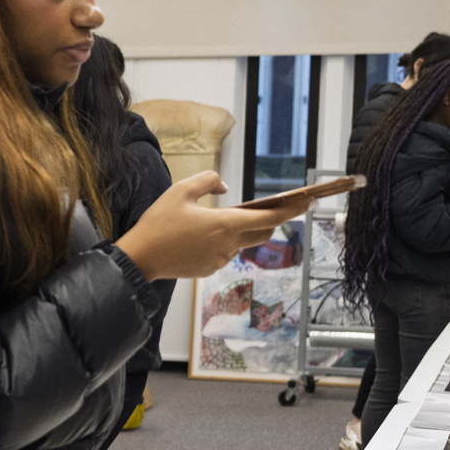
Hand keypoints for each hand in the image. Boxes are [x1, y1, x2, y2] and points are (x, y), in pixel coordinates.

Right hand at [115, 173, 291, 281]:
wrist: (141, 258)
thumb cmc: (158, 224)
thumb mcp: (180, 190)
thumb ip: (207, 180)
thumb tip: (224, 186)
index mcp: (225, 224)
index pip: (270, 217)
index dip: (292, 209)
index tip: (308, 201)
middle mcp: (228, 245)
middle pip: (263, 232)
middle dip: (272, 219)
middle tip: (276, 206)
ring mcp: (220, 259)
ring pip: (241, 242)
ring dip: (240, 230)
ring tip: (219, 218)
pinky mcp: (209, 269)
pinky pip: (224, 252)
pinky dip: (221, 241)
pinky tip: (200, 235)